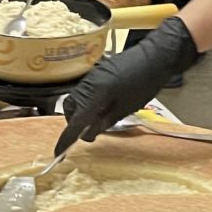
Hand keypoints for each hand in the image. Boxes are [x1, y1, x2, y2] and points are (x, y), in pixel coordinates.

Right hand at [54, 17, 200, 154]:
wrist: (153, 57)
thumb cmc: (143, 84)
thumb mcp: (125, 109)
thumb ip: (104, 122)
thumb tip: (87, 135)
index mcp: (95, 94)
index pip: (75, 121)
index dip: (66, 139)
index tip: (59, 154)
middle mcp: (88, 84)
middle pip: (70, 108)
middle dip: (75, 123)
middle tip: (89, 133)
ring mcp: (91, 77)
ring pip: (75, 99)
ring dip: (80, 113)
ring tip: (96, 121)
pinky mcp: (96, 74)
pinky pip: (83, 92)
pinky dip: (86, 103)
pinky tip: (102, 108)